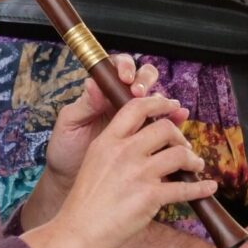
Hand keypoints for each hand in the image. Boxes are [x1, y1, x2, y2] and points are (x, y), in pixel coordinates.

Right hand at [22, 93, 216, 247]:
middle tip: (183, 147)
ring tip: (196, 167)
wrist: (78, 231)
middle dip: (180, 136)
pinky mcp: (150, 196)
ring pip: (179, 154)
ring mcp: (138, 173)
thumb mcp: (94, 160)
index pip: (136, 108)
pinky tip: (209, 188)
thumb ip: (117, 145)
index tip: (172, 106)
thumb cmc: (86, 200)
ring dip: (193, 160)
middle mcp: (124, 152)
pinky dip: (201, 189)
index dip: (158, 103)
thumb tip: (144, 137)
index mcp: (107, 140)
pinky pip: (185, 189)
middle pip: (164, 128)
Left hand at [45, 55, 167, 195]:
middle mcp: (122, 100)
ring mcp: (137, 118)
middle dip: (145, 81)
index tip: (125, 78)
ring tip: (168, 107)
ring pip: (157, 98)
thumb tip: (93, 84)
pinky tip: (180, 118)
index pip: (118, 68)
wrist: (72, 180)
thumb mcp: (69, 125)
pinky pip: (165, 123)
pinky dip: (175, 118)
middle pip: (143, 78)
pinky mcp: (147, 136)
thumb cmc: (67, 149)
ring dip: (164, 100)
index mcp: (102, 92)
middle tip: (140, 93)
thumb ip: (84, 105)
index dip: (125, 67)